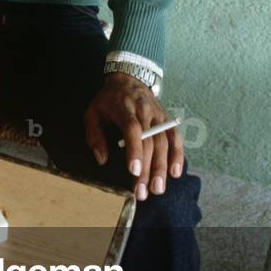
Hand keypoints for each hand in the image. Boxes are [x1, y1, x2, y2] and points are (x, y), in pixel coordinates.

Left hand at [84, 72, 183, 201]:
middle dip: (147, 169)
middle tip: (143, 192)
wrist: (129, 78)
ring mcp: (158, 115)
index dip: (134, 149)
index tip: (133, 171)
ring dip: (162, 167)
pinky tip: (175, 172)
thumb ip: (94, 135)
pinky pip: (175, 137)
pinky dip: (178, 155)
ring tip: (158, 188)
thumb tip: (101, 159)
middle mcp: (144, 111)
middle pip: (149, 141)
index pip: (132, 129)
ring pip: (163, 142)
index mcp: (124, 108)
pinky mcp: (167, 119)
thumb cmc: (108, 101)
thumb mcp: (92, 113)